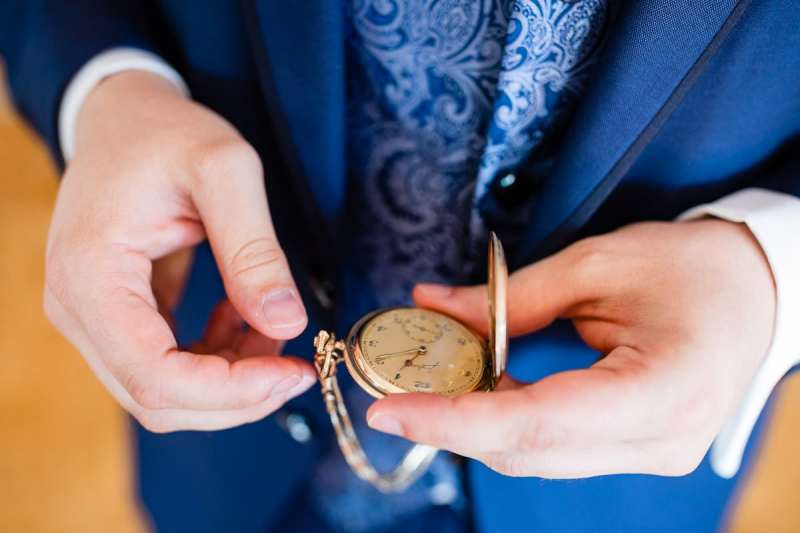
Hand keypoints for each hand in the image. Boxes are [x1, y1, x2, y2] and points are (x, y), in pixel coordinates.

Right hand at [44, 71, 314, 432]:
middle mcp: (78, 308)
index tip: (293, 374)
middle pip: (158, 398)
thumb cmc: (166, 133)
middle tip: (297, 366)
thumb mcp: (224, 171)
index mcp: (90, 274)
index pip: (153, 375)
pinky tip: (244, 318)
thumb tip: (287, 323)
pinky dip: (216, 360)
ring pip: (165, 392)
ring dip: (231, 380)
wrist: (125, 120)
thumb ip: (254, 249)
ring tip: (274, 327)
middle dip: (238, 396)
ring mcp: (92, 318)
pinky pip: (167, 365)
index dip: (230, 391)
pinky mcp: (115, 318)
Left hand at [367, 220, 774, 477]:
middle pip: (529, 452)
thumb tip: (428, 305)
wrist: (753, 292)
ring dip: (474, 426)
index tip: (390, 411)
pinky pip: (554, 448)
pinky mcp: (636, 450)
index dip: (456, 420)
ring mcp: (651, 455)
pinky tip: (477, 390)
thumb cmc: (689, 267)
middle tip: (392, 397)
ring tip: (427, 387)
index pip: (539, 424)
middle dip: (451, 427)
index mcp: (664, 390)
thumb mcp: (597, 264)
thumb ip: (509, 297)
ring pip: (536, 458)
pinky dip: (506, 423)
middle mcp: (660, 442)